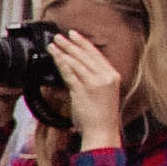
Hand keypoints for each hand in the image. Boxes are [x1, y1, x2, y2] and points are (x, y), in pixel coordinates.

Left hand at [49, 29, 126, 147]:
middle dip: (71, 43)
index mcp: (113, 75)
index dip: (84, 43)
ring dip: (63, 50)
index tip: (74, 35)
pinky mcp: (83, 89)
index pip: (96, 54)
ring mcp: (95, 82)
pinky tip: (54, 56)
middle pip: (86, 55)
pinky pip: (69, 72)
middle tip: (59, 35)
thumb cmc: (100, 115)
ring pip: (77, 62)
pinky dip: (61, 62)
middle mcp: (106, 76)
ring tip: (53, 43)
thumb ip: (92, 80)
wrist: (102, 130)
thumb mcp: (102, 93)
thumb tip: (75, 70)